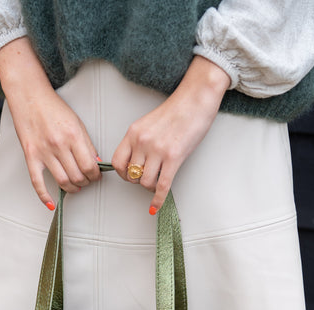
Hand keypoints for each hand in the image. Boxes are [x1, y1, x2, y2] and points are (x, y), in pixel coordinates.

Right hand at [0, 38, 100, 208]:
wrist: (29, 96)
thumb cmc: (53, 108)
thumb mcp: (76, 122)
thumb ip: (87, 144)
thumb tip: (96, 164)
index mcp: (73, 135)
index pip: (90, 166)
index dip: (95, 176)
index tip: (96, 176)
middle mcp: (59, 145)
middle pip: (78, 176)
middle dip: (86, 182)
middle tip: (87, 181)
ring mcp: (44, 152)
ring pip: (63, 182)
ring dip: (72, 189)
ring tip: (76, 187)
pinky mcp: (31, 156)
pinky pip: (38, 182)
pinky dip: (45, 197)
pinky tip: (51, 205)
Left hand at [112, 56, 230, 212]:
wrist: (196, 98)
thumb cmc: (176, 110)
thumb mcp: (149, 123)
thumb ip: (140, 141)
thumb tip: (136, 163)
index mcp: (133, 133)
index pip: (117, 162)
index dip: (122, 174)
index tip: (129, 175)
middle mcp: (142, 142)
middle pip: (131, 175)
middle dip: (138, 181)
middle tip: (148, 177)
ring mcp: (158, 150)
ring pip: (145, 182)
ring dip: (150, 187)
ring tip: (158, 182)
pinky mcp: (174, 157)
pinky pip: (162, 186)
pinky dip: (158, 200)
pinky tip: (156, 207)